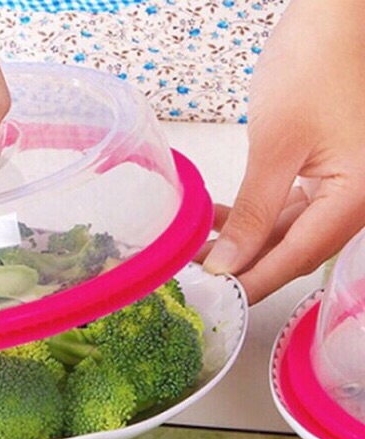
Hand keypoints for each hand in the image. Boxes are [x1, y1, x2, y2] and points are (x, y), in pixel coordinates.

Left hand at [202, 0, 364, 303]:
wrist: (337, 13)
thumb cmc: (315, 64)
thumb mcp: (277, 145)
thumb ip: (253, 212)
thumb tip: (228, 264)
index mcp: (356, 197)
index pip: (296, 258)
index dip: (252, 283)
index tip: (215, 302)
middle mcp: (356, 200)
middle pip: (293, 250)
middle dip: (244, 265)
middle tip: (197, 278)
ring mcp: (344, 187)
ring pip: (288, 232)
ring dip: (243, 243)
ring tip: (197, 251)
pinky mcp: (327, 172)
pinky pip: (288, 209)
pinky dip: (254, 218)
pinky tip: (218, 221)